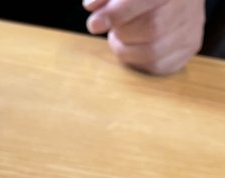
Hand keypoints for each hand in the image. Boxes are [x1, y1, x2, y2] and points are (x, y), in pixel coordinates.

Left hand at [83, 0, 205, 74]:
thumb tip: (92, 6)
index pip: (146, 0)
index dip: (117, 13)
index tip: (95, 23)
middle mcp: (189, 5)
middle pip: (150, 28)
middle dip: (123, 31)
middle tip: (117, 27)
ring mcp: (192, 28)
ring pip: (152, 52)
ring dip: (126, 48)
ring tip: (124, 35)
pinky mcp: (190, 47)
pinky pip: (157, 65)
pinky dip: (137, 60)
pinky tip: (136, 45)